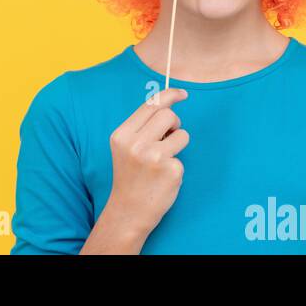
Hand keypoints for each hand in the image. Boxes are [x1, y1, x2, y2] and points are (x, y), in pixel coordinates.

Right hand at [81, 88, 189, 252]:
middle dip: (174, 123)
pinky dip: (176, 165)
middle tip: (169, 137)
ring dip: (178, 143)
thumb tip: (169, 104)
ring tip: (164, 159)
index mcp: (122, 135)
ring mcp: (154, 157)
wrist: (129, 211)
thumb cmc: (131, 176)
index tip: (182, 94)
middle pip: (168, 115)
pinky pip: (183, 157)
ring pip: (182, 134)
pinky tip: (163, 177)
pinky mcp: (170, 170)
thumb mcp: (126, 147)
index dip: (169, 95)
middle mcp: (136, 144)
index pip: (150, 105)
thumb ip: (142, 127)